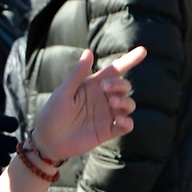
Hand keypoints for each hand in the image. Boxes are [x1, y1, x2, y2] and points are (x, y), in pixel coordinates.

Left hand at [34, 47, 138, 164]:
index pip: (115, 70)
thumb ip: (78, 74)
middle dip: (120, 84)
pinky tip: (120, 120)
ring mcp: (107, 115)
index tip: (143, 51)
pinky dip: (128, 122)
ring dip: (125, 101)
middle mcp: (103, 98)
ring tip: (112, 103)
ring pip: (129, 104)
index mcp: (93, 85)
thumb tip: (88, 51)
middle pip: (124, 86)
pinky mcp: (108, 131)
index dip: (129, 60)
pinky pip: (126, 125)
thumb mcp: (64, 92)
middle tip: (105, 88)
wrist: (49, 141)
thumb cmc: (53, 113)